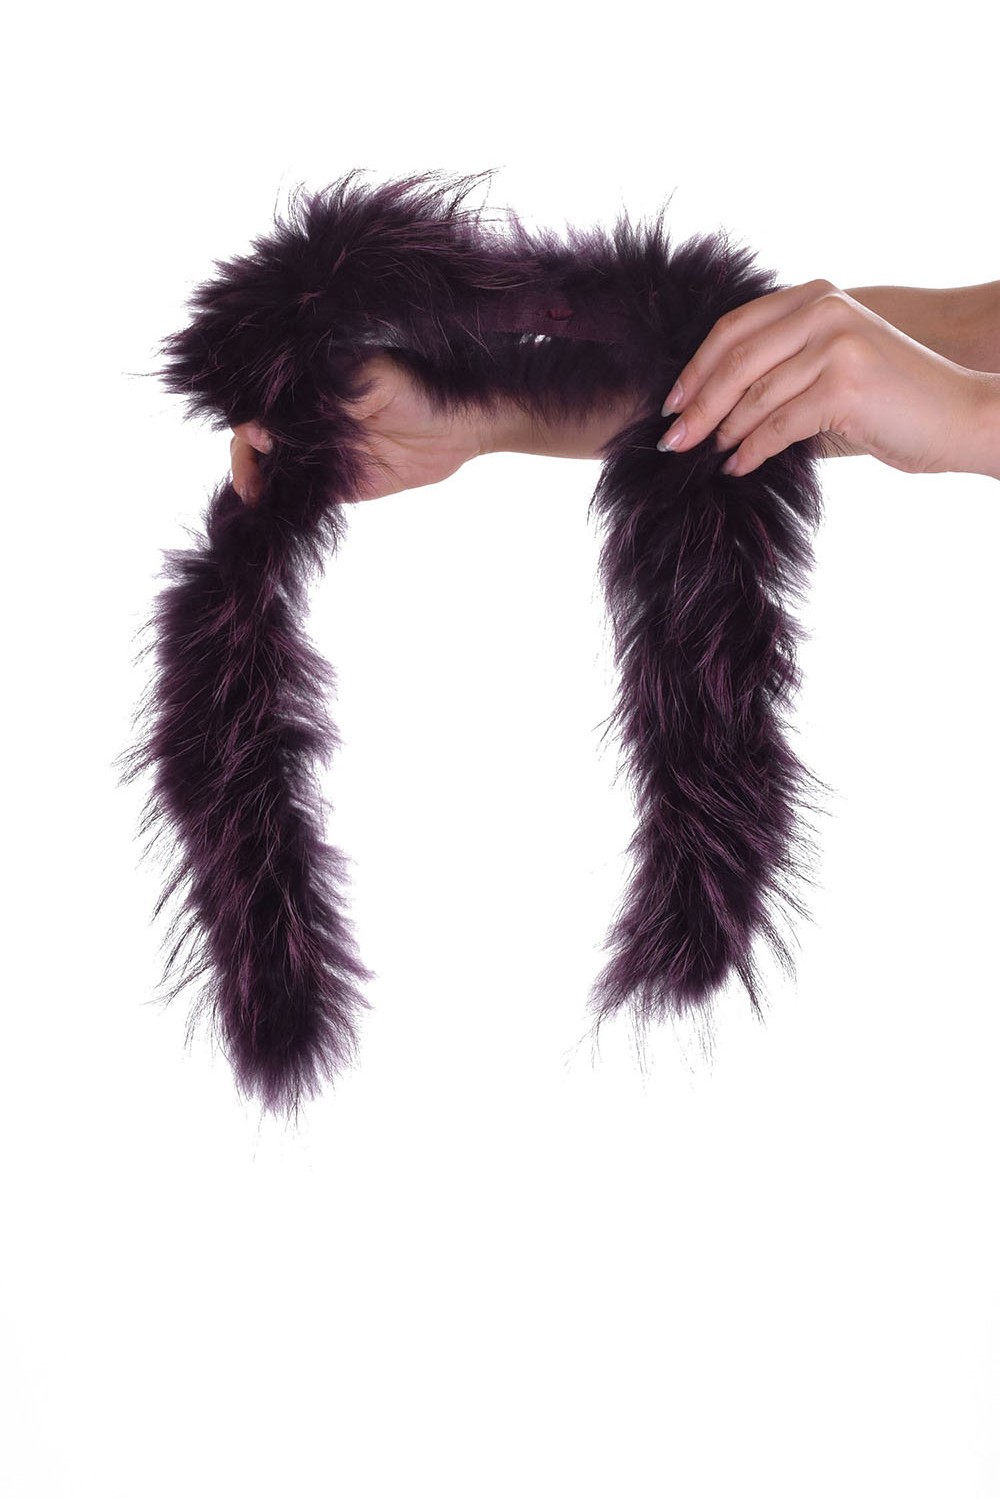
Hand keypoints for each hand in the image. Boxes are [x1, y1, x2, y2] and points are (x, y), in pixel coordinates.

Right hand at [230, 351, 487, 505]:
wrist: (459, 430)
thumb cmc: (418, 392)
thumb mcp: (370, 381)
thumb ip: (322, 400)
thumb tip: (268, 423)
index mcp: (311, 390)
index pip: (261, 402)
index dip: (249, 418)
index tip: (257, 436)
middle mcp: (308, 422)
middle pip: (256, 438)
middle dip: (247, 457)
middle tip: (252, 477)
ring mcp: (319, 455)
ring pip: (270, 470)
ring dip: (256, 483)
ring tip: (255, 496)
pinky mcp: (335, 488)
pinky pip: (298, 497)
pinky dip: (280, 505)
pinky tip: (269, 511)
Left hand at [657, 278, 996, 477]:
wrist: (958, 417)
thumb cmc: (893, 403)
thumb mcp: (833, 370)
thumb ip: (784, 373)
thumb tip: (714, 410)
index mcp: (817, 297)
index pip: (735, 326)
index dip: (696, 366)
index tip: (671, 402)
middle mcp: (824, 310)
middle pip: (734, 359)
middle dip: (695, 404)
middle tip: (670, 440)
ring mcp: (834, 344)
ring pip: (752, 395)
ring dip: (720, 432)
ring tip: (703, 457)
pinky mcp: (842, 385)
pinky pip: (776, 424)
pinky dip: (750, 451)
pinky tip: (736, 467)